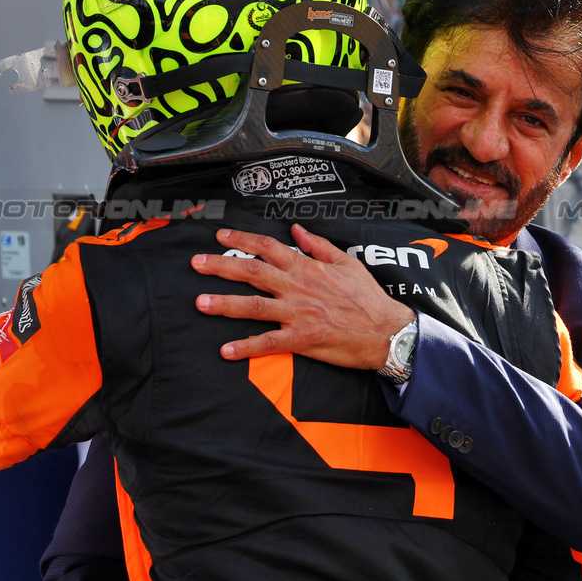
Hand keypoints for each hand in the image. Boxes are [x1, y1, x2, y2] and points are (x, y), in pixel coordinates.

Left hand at [191, 225, 414, 365]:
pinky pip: (268, 342)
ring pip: (253, 305)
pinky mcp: (301, 339)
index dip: (241, 240)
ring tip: (200, 302)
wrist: (385, 330)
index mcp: (307, 267)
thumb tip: (297, 229)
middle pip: (252, 272)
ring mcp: (297, 313)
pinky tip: (226, 351)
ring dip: (224, 304)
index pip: (267, 247)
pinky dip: (246, 347)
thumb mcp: (347, 261)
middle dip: (221, 266)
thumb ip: (318, 245)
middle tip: (196, 263)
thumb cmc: (368, 297)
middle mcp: (297, 287)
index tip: (220, 236)